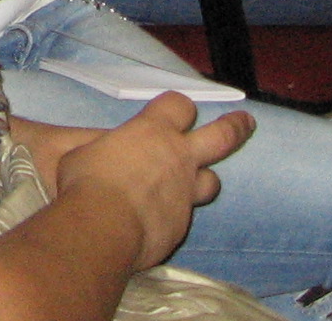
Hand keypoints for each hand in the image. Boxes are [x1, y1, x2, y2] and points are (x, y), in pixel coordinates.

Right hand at [50, 93, 253, 271]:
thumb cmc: (87, 180)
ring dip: (206, 179)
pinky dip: (175, 214)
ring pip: (212, 181)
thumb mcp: (84, 153)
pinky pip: (185, 215)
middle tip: (247, 122)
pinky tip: (159, 220)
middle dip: (235, 127)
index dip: (178, 106)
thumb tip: (102, 158)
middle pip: (221, 136)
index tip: (176, 110)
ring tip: (201, 181)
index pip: (179, 105)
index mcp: (153, 131)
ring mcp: (185, 193)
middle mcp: (178, 157)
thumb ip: (105, 151)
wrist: (103, 226)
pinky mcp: (181, 225)